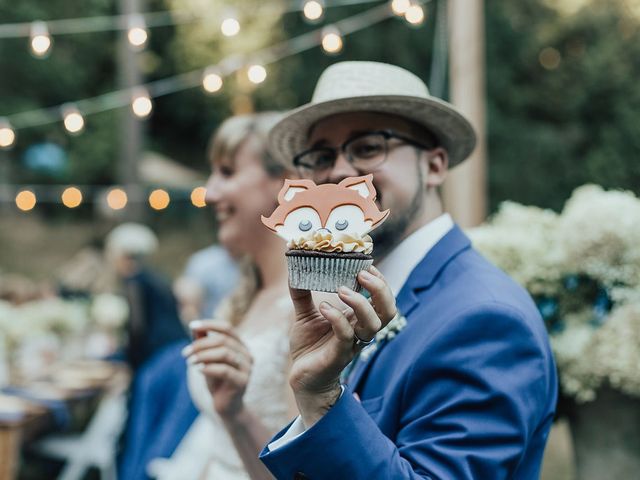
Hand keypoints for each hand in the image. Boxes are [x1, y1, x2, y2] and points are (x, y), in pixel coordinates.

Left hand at [182, 320, 252, 418]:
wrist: (226, 406)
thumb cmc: (216, 380)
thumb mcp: (208, 359)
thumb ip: (203, 343)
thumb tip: (194, 327)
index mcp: (240, 346)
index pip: (227, 328)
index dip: (210, 324)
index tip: (192, 326)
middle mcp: (247, 354)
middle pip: (223, 341)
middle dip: (201, 344)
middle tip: (185, 352)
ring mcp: (247, 368)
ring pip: (224, 353)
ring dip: (203, 355)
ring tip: (189, 361)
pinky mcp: (242, 382)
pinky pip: (225, 371)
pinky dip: (209, 368)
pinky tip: (198, 370)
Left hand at [287, 266, 396, 426]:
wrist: (302, 378)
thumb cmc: (309, 346)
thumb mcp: (305, 315)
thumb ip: (302, 293)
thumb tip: (294, 269)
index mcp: (357, 319)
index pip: (382, 299)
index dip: (380, 282)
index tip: (367, 265)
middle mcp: (359, 331)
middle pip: (388, 311)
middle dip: (380, 290)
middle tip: (362, 274)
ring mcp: (351, 343)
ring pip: (372, 324)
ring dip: (360, 302)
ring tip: (341, 289)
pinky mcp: (338, 355)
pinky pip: (345, 335)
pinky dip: (336, 318)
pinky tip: (323, 307)